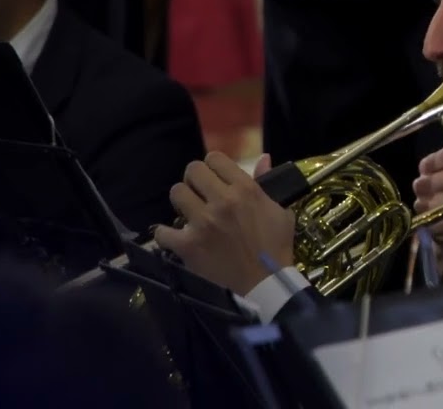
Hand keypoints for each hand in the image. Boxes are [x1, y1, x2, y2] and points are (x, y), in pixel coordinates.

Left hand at [153, 151, 294, 295]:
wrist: (266, 285)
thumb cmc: (276, 247)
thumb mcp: (280, 211)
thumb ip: (267, 182)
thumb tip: (264, 157)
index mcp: (245, 189)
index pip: (215, 158)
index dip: (213, 166)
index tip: (215, 177)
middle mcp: (222, 201)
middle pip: (192, 170)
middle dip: (195, 179)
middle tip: (200, 193)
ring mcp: (202, 223)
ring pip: (176, 193)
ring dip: (183, 201)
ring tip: (190, 213)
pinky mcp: (188, 245)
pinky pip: (162, 231)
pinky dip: (167, 235)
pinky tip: (177, 238)